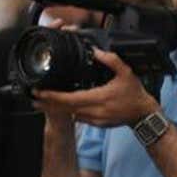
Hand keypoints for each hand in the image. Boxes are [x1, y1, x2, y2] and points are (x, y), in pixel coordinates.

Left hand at [33, 49, 158, 127]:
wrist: (143, 115)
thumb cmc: (134, 94)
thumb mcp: (126, 73)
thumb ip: (111, 60)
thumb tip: (97, 52)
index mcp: (98, 98)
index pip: (69, 98)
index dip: (53, 96)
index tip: (40, 92)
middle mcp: (93, 111)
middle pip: (64, 108)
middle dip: (47, 102)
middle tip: (34, 96)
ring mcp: (93, 119)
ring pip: (69, 114)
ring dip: (55, 108)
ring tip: (41, 102)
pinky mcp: (95, 124)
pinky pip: (77, 118)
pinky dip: (67, 112)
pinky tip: (59, 107)